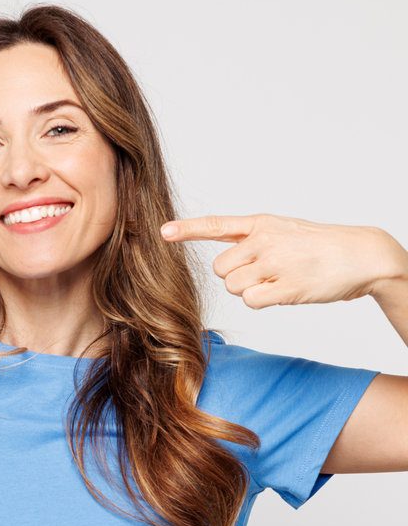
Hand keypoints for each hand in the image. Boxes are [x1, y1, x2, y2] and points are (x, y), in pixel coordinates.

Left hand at [160, 213, 407, 308]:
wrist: (363, 255)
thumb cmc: (320, 246)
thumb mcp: (284, 230)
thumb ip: (252, 240)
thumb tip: (224, 264)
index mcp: (261, 224)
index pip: (217, 225)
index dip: (188, 230)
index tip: (163, 232)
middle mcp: (264, 240)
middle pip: (220, 269)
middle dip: (236, 277)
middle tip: (264, 274)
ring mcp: (275, 262)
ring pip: (233, 287)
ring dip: (250, 290)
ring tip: (279, 280)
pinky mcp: (286, 286)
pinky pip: (251, 301)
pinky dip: (262, 301)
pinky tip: (284, 291)